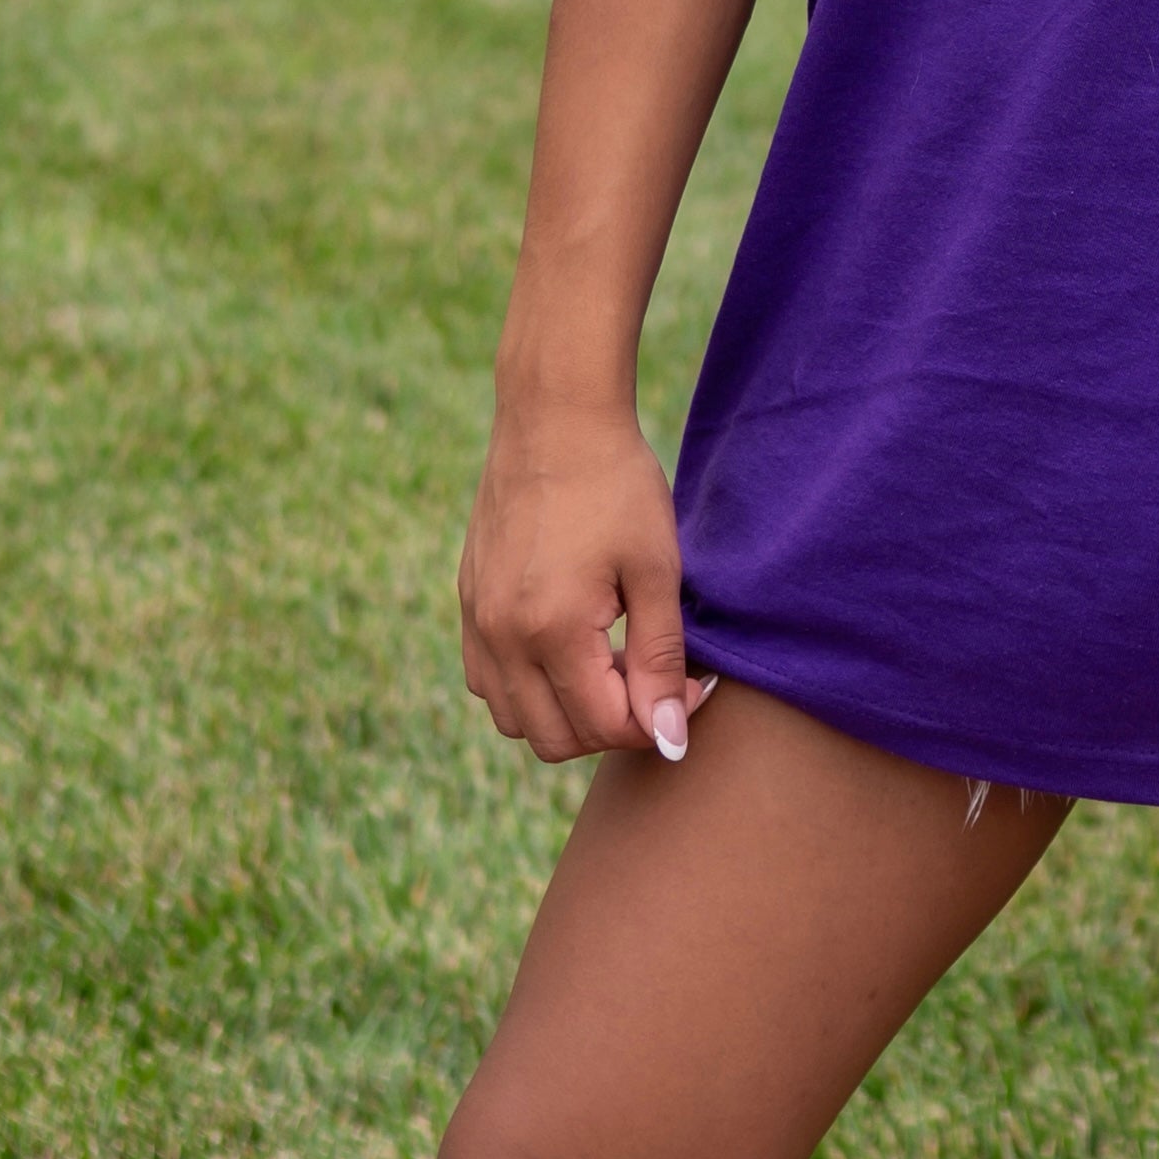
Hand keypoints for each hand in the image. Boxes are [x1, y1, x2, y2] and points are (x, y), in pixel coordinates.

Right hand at [456, 389, 712, 768]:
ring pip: (515, 721)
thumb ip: (661, 661)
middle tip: (650, 676)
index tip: (689, 686)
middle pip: (555, 740)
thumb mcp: (656, 570)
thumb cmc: (617, 486)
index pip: (603, 726)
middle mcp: (501, 637)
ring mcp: (477, 622)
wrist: (555, 418)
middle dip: (611, 726)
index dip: (656, 721)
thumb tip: (670, 740)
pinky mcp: (469, 604)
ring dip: (566, 714)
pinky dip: (528, 690)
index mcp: (550, 629)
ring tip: (611, 660)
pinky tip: (570, 647)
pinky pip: (488, 683)